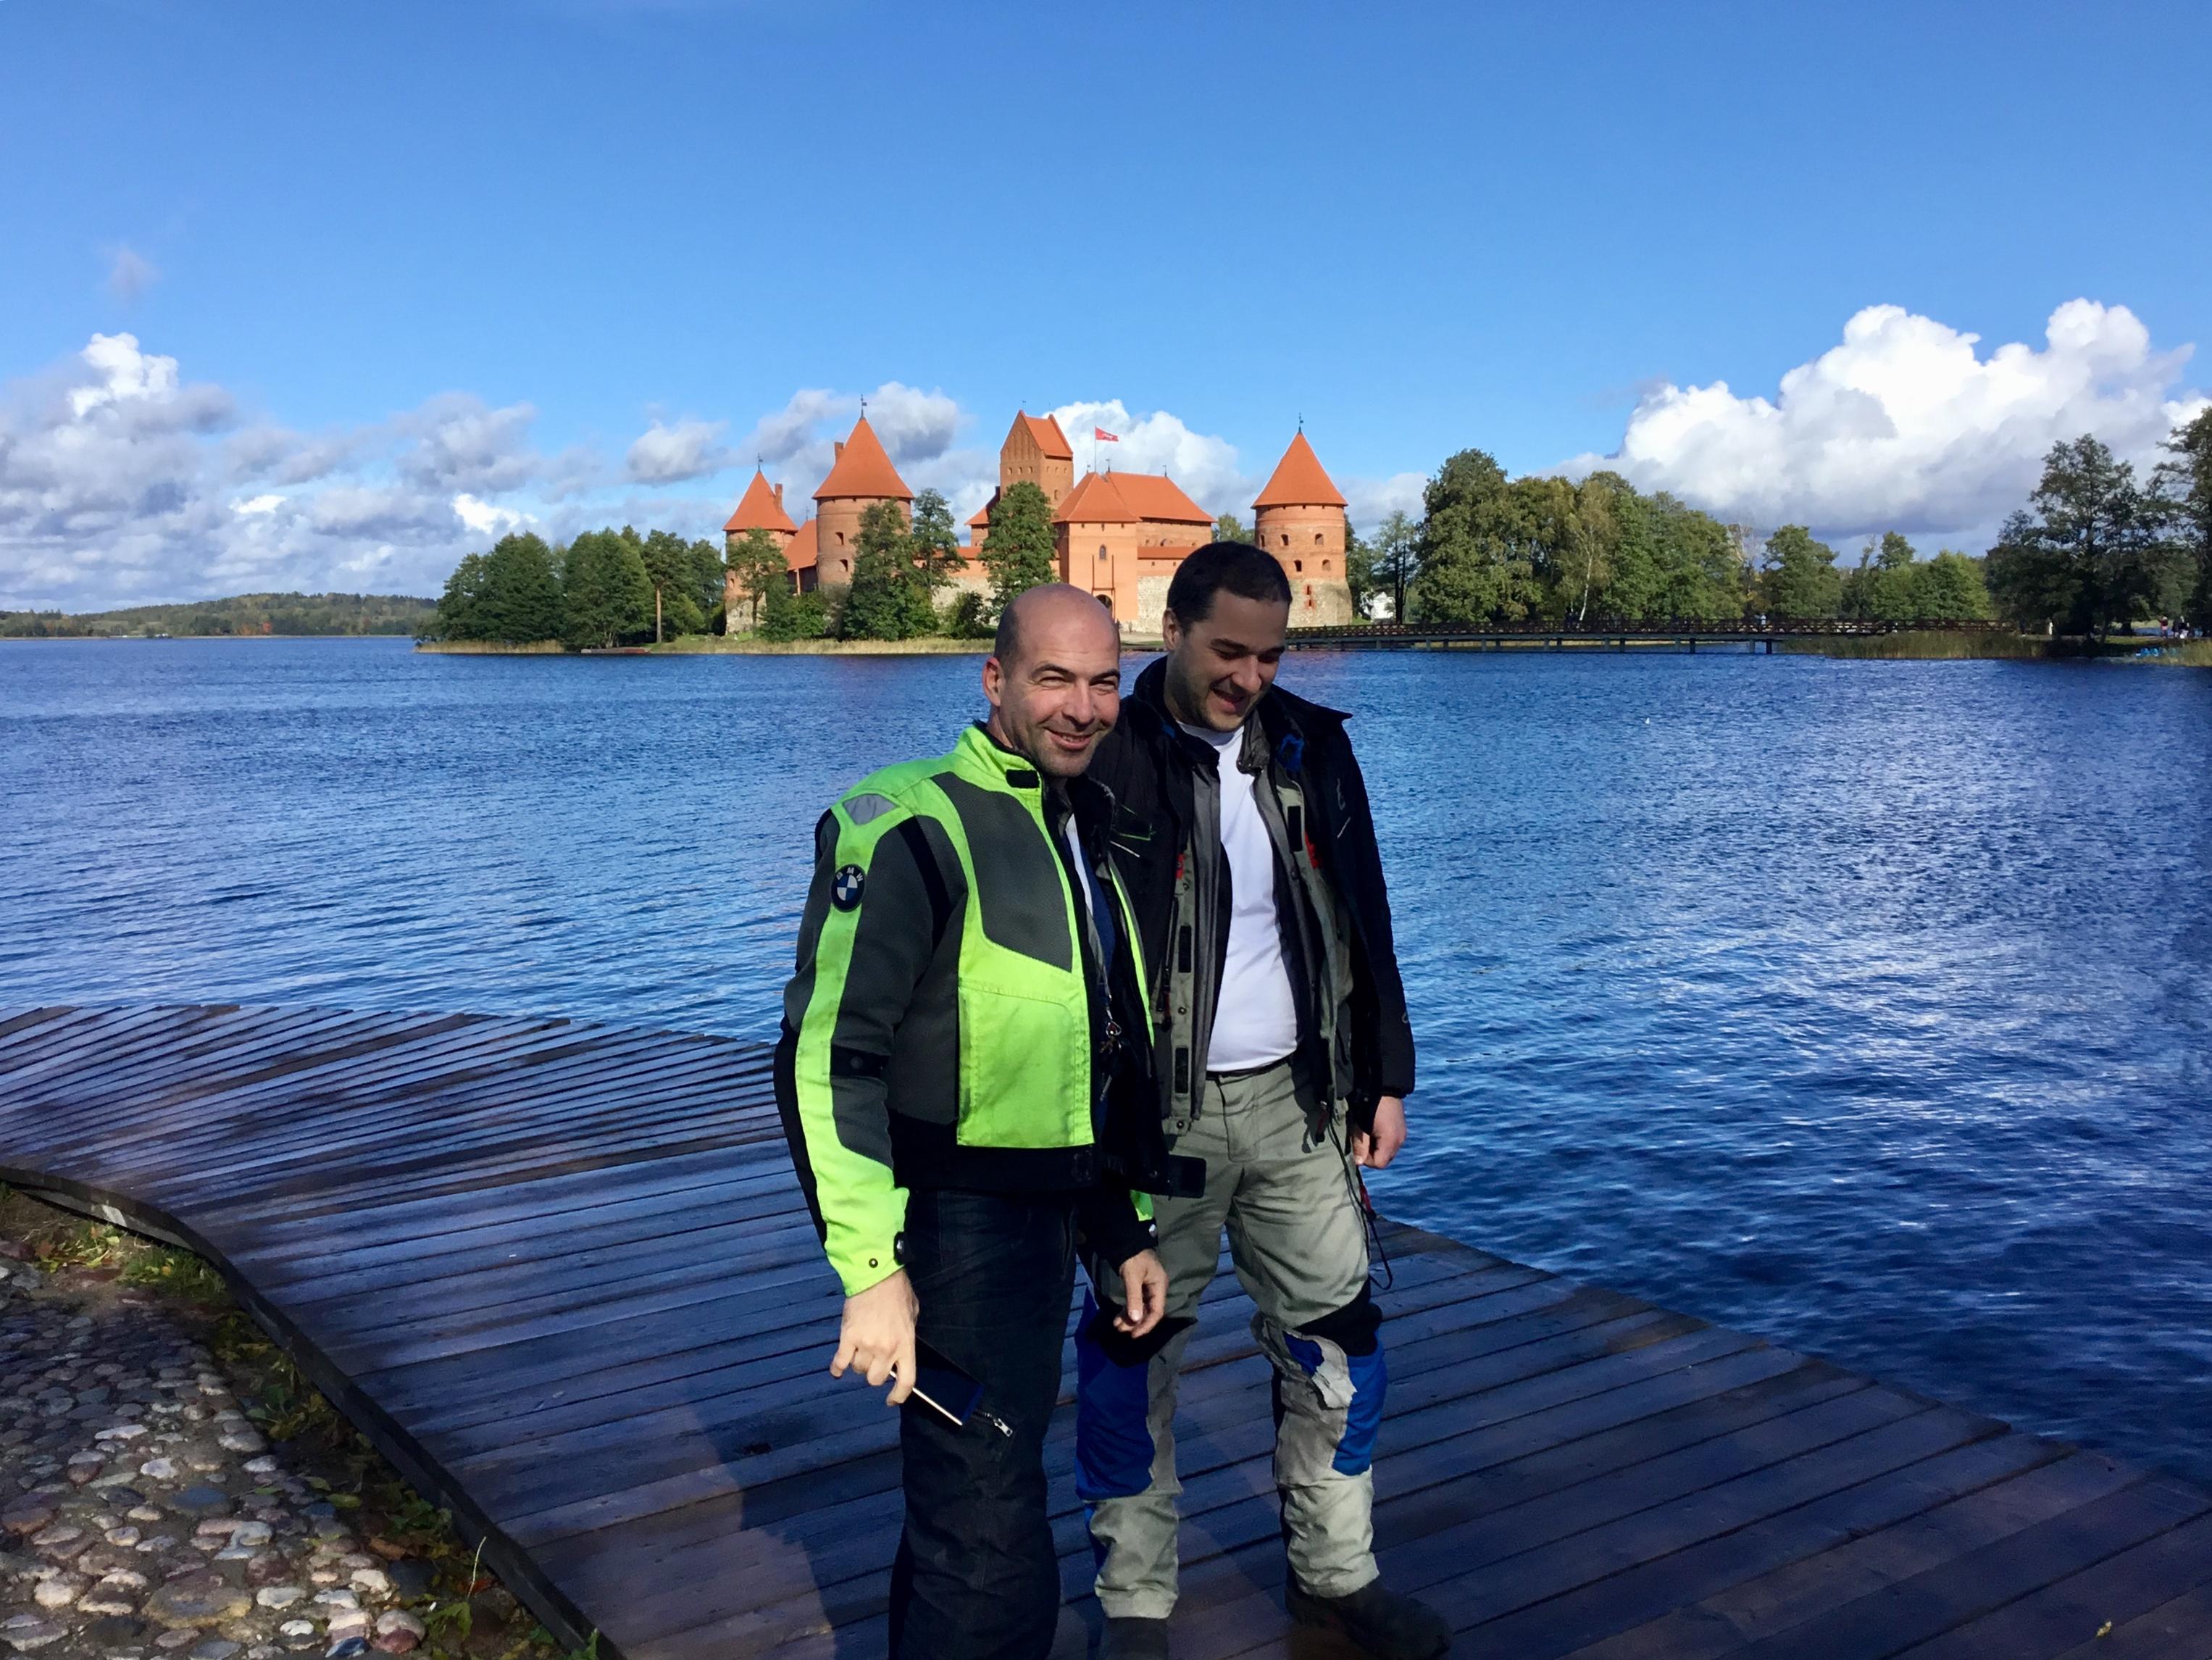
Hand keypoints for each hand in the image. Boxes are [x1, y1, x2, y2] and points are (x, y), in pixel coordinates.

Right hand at [831, 1269, 917, 1405]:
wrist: (876, 1275)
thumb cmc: (898, 1292)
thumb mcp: (913, 1315)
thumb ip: (907, 1336)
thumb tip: (900, 1349)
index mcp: (906, 1345)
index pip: (906, 1382)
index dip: (898, 1396)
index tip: (891, 1400)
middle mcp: (886, 1350)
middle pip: (876, 1379)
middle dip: (874, 1373)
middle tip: (873, 1361)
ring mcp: (866, 1345)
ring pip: (858, 1370)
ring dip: (859, 1364)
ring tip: (859, 1351)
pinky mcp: (848, 1337)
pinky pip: (840, 1362)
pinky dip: (837, 1368)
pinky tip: (837, 1370)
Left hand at [1115, 1249, 1167, 1337]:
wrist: (1126, 1241)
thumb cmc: (1132, 1257)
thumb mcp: (1132, 1277)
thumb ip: (1134, 1298)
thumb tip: (1135, 1320)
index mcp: (1159, 1286)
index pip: (1157, 1312)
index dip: (1146, 1325)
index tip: (1134, 1334)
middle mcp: (1156, 1289)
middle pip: (1148, 1312)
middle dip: (1135, 1322)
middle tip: (1120, 1329)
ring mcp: (1147, 1288)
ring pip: (1141, 1309)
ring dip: (1129, 1318)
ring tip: (1116, 1325)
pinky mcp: (1139, 1287)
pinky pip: (1135, 1303)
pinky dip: (1127, 1311)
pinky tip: (1118, 1318)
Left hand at [1351, 1096, 1406, 1169]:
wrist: (1383, 1084)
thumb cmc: (1369, 1105)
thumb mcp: (1360, 1127)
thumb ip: (1360, 1146)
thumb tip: (1359, 1162)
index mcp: (1390, 1141)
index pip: (1379, 1164)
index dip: (1366, 1160)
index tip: (1357, 1148)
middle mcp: (1399, 1140)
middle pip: (1384, 1159)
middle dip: (1371, 1155)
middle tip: (1360, 1141)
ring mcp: (1402, 1134)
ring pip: (1387, 1151)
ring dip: (1376, 1148)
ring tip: (1367, 1134)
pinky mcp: (1401, 1128)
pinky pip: (1391, 1142)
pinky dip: (1382, 1141)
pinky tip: (1374, 1129)